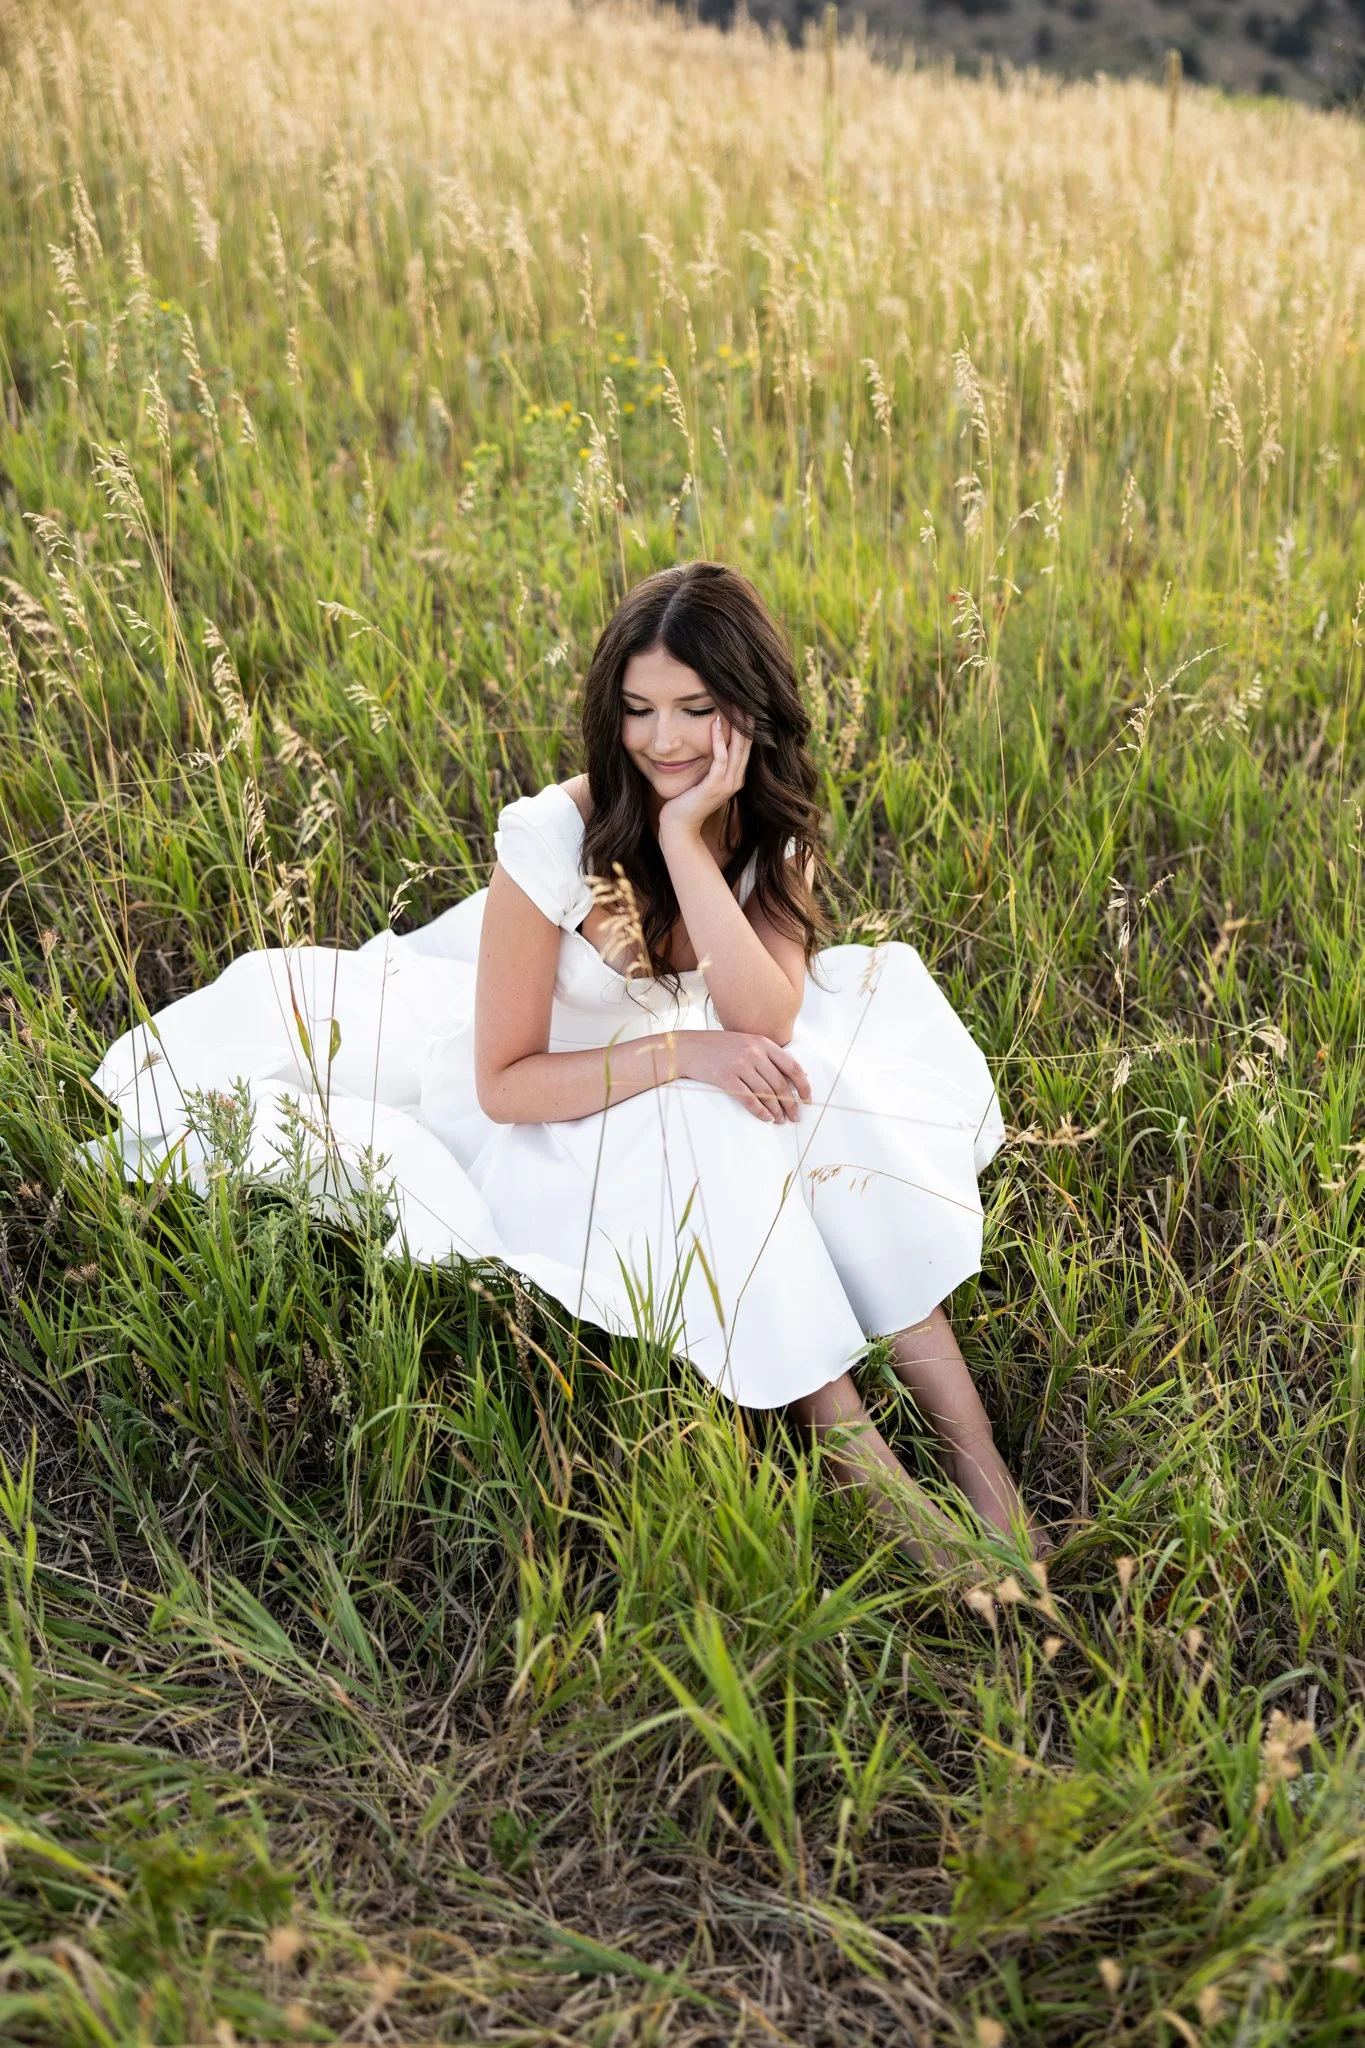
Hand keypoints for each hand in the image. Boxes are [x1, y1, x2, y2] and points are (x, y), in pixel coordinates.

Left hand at [657, 714, 750, 841]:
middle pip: (746, 743)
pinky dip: (719, 740)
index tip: (745, 702)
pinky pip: (720, 759)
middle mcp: (736, 779)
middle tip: (747, 696)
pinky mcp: (715, 787)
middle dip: (747, 720)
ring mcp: (728, 784)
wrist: (679, 826)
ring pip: (737, 748)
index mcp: (735, 776)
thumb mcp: (702, 777)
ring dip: (737, 725)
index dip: (748, 724)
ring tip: (736, 704)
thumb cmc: (686, 800)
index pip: (746, 745)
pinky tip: (716, 723)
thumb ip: (709, 763)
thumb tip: (707, 742)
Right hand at [677, 1030, 810, 1122]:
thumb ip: (766, 1055)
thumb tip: (793, 1076)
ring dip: (777, 1110)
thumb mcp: (745, 1043)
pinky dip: (760, 1111)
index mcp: (762, 1043)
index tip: (808, 1098)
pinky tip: (767, 1118)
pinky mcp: (726, 1078)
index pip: (792, 1066)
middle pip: (780, 1083)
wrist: (688, 1048)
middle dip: (791, 1103)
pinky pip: (749, 1099)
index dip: (803, 1085)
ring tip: (782, 1120)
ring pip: (767, 1093)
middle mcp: (753, 1053)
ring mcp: (740, 1065)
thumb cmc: (719, 1047)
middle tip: (795, 1117)